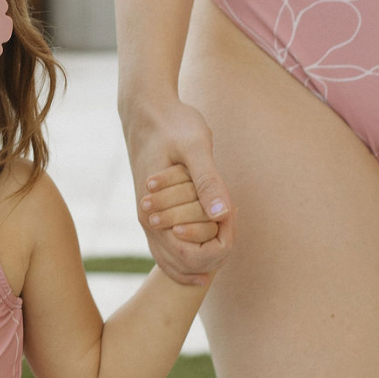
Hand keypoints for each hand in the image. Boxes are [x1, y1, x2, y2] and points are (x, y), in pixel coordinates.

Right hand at [124, 96, 233, 284]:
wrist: (146, 111)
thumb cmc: (172, 124)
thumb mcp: (195, 146)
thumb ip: (208, 181)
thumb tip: (223, 215)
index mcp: (154, 212)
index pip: (190, 256)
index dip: (219, 244)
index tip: (233, 213)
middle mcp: (148, 223)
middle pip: (184, 266)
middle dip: (215, 254)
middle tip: (232, 223)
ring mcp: (148, 221)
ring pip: (175, 263)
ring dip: (204, 256)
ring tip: (226, 233)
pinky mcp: (153, 214)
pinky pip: (170, 249)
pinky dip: (193, 251)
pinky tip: (212, 238)